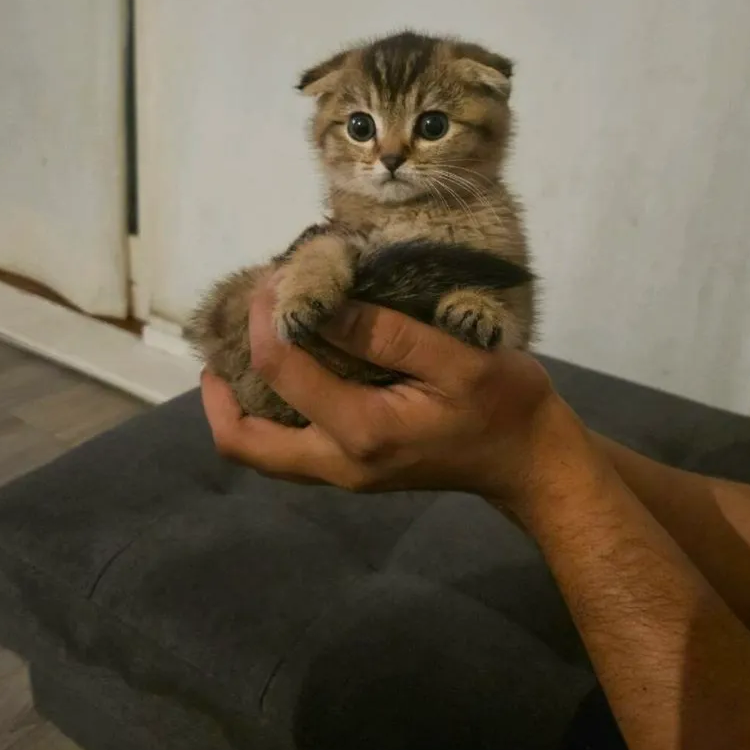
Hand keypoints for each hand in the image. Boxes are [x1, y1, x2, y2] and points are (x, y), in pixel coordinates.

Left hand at [200, 281, 595, 525]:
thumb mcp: (455, 358)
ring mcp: (344, 473)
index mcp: (360, 431)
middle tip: (225, 336)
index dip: (265, 316)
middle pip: (243, 442)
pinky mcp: (353, 470)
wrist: (531, 461)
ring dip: (239, 402)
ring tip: (247, 348)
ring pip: (261, 451)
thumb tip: (315, 304)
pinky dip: (270, 412)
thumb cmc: (504, 404)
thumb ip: (384, 333)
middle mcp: (339, 463)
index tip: (275, 276)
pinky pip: (287, 448)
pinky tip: (287, 371)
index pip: (281, 368)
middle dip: (219, 388)